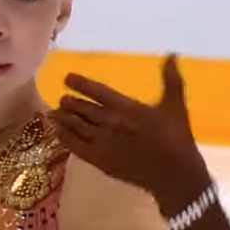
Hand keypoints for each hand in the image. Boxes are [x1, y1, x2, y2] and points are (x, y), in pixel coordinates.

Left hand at [49, 54, 211, 211]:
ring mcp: (102, 142)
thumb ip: (171, 80)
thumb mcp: (175, 106)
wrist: (173, 174)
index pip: (97, 92)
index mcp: (126, 107)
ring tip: (53, 113)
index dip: (81, 84)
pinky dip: (65, 139)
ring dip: (63, 119)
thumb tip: (172, 54)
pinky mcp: (100, 161)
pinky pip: (76, 147)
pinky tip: (57, 134)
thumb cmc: (176, 138)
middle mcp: (109, 122)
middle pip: (83, 109)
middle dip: (70, 103)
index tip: (68, 78)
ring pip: (76, 127)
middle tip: (61, 98)